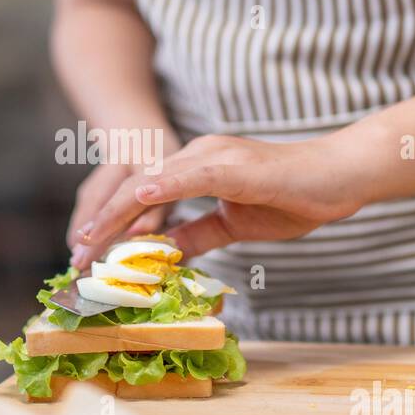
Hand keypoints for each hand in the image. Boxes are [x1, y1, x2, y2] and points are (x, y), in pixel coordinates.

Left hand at [70, 133, 366, 264]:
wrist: (341, 177)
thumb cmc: (296, 197)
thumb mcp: (234, 225)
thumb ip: (198, 235)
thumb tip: (165, 253)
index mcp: (197, 168)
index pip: (142, 199)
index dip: (110, 227)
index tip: (86, 258)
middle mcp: (198, 155)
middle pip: (135, 190)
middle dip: (101, 225)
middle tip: (73, 259)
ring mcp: (214, 156)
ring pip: (152, 184)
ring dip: (117, 214)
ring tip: (89, 241)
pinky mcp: (234, 165)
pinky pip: (189, 177)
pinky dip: (161, 190)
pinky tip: (137, 202)